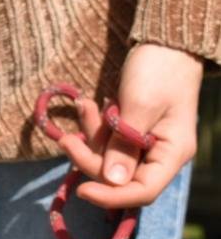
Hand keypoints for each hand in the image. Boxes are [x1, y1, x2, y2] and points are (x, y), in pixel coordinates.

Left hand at [59, 44, 202, 209]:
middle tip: (66, 138)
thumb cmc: (159, 70)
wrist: (163, 43)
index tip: (81, 190)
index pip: (143, 191)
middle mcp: (159, 155)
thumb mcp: (140, 106)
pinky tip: (85, 104)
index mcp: (172, 153)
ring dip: (89, 138)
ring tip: (82, 106)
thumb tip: (112, 181)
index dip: (112, 196)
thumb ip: (124, 145)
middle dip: (90, 159)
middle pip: (117, 178)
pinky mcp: (127, 134)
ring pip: (105, 160)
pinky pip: (104, 142)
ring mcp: (142, 146)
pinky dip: (92, 127)